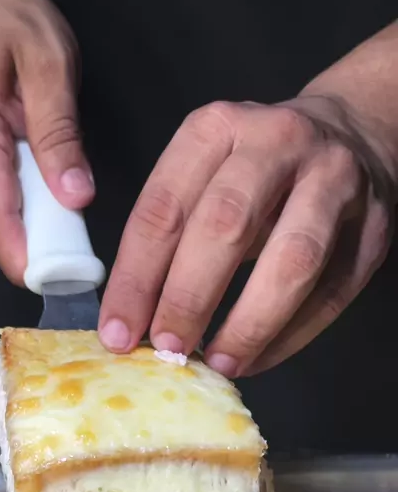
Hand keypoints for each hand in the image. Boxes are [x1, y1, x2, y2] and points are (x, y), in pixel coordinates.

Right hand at [0, 0, 92, 281]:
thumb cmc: (9, 23)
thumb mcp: (51, 65)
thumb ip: (61, 133)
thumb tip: (74, 195)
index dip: (20, 251)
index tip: (47, 280)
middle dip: (28, 240)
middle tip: (71, 251)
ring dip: (16, 223)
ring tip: (54, 213)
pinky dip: (3, 205)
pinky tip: (26, 192)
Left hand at [99, 95, 395, 375]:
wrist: (352, 132)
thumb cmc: (258, 167)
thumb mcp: (205, 172)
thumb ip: (173, 231)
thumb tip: (136, 319)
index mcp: (217, 129)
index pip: (165, 207)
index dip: (137, 276)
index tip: (118, 331)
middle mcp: (277, 142)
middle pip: (227, 224)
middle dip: (189, 297)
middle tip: (168, 349)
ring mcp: (334, 181)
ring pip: (293, 259)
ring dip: (250, 322)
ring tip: (220, 362)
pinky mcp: (374, 225)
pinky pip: (332, 292)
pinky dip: (291, 335)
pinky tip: (257, 358)